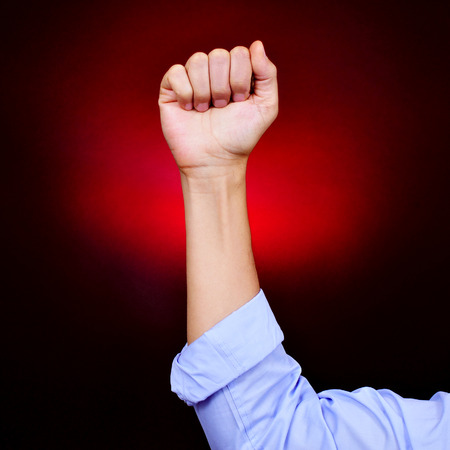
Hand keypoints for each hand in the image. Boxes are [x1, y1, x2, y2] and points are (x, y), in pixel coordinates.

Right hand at [158, 40, 277, 178]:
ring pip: (198, 60)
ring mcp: (191, 79)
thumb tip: (256, 43)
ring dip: (206, 91)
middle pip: (219, 55)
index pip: (240, 53)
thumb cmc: (240, 136)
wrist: (215, 160)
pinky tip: (189, 109)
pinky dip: (186, 93)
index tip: (240, 102)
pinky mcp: (171, 89)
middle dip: (224, 87)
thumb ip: (268, 74)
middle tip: (222, 108)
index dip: (241, 79)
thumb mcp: (266, 107)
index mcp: (236, 72)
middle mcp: (213, 73)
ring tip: (205, 110)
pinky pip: (176, 72)